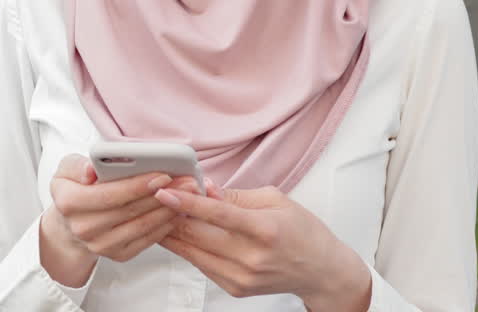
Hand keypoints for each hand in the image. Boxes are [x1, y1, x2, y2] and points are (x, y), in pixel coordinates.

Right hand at [39, 154, 198, 285]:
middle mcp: (83, 228)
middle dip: (162, 194)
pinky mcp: (117, 255)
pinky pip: (147, 240)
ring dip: (168, 209)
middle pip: (130, 210)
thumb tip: (91, 170)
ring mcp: (100, 245)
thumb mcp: (68, 169)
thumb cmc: (75, 189)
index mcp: (69, 203)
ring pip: (142, 226)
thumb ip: (78, 165)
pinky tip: (176, 210)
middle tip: (185, 181)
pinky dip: (164, 225)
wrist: (71, 222)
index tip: (162, 174)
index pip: (109, 195)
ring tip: (186, 193)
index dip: (137, 185)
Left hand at [155, 184, 370, 309]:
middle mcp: (252, 257)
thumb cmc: (302, 231)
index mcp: (265, 230)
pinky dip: (188, 248)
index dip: (187, 203)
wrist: (320, 271)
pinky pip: (201, 264)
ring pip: (192, 252)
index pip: (218, 214)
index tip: (165, 192)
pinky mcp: (234, 288)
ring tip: (162, 214)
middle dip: (172, 215)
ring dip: (173, 232)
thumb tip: (205, 189)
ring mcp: (242, 277)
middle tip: (157, 198)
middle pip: (197, 235)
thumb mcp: (275, 200)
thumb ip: (235, 196)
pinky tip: (183, 233)